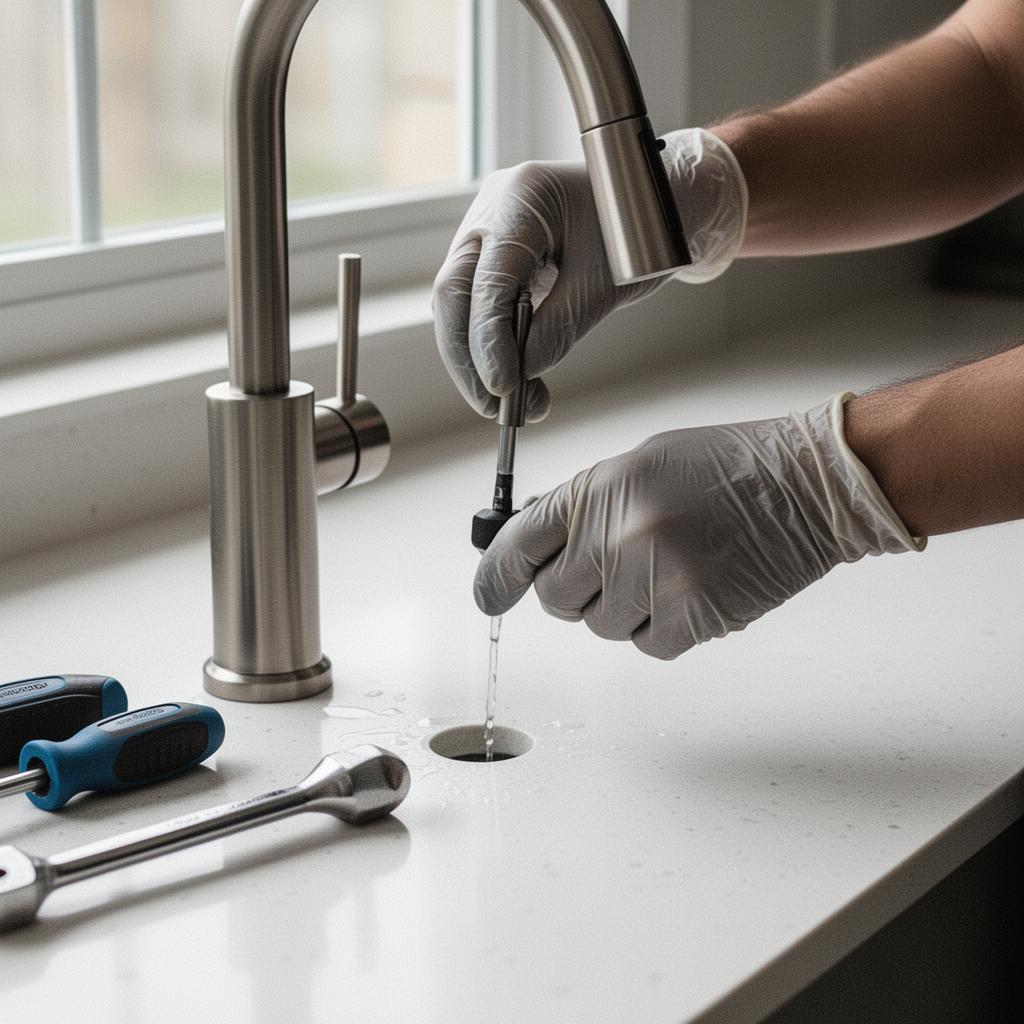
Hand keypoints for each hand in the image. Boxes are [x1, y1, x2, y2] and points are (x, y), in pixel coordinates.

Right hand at [432, 129, 746, 419]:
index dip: (489, 339)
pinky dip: (489, 345)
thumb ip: (557, 330)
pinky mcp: (491, 256)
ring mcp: (486, 230)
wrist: (654, 213)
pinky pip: (474, 304)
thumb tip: (517, 377)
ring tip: (513, 403)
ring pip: (456, 303)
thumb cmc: (639, 238)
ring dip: (476, 358)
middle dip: (468, 356)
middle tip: (494, 407)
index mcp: (523, 198)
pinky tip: (514, 377)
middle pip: (453, 291)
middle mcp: (492, 208)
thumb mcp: (604, 287)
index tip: (503, 388)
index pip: (488, 279)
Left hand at [474, 396, 922, 658]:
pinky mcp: (692, 618)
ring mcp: (654, 579)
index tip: (490, 595)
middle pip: (556, 598)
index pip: (521, 543)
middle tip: (620, 567)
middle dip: (579, 590)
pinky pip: (647, 646)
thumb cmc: (730, 468)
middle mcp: (618, 534)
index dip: (498, 575)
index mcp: (600, 488)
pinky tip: (693, 592)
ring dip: (627, 609)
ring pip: (603, 626)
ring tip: (670, 570)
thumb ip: (589, 507)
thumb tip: (544, 549)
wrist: (810, 485)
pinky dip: (663, 629)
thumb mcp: (643, 465)